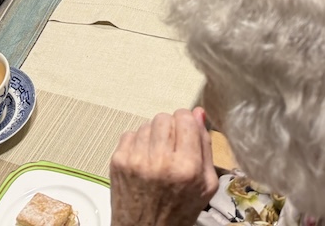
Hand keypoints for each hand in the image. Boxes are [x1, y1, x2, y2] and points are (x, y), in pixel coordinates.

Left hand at [110, 108, 218, 225]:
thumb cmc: (178, 212)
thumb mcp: (205, 185)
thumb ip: (205, 146)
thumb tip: (199, 113)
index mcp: (187, 168)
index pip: (185, 118)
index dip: (187, 123)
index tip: (186, 132)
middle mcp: (160, 161)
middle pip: (164, 118)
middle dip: (170, 128)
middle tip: (172, 148)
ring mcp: (136, 160)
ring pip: (147, 125)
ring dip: (153, 137)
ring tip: (157, 158)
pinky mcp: (118, 161)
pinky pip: (130, 134)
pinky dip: (137, 144)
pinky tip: (143, 162)